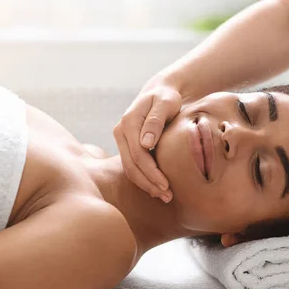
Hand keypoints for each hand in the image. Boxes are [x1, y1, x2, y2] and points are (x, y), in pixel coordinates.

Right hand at [113, 79, 181, 201]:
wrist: (160, 91)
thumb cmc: (167, 97)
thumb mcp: (165, 103)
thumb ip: (156, 121)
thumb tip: (146, 143)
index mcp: (129, 122)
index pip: (138, 154)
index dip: (152, 172)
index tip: (167, 185)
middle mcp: (120, 131)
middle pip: (131, 165)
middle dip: (149, 183)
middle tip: (167, 196)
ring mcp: (121, 139)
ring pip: (130, 168)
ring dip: (146, 184)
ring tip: (164, 196)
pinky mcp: (126, 145)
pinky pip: (132, 165)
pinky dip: (144, 178)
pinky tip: (157, 187)